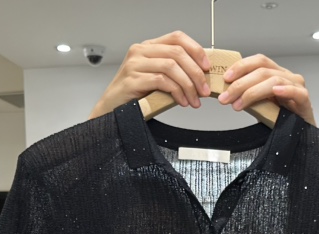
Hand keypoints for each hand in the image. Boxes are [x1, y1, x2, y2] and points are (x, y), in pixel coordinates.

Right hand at [89, 31, 210, 118]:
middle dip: (196, 73)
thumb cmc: (135, 95)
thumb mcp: (156, 79)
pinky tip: (181, 101)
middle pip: (177, 53)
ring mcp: (135, 64)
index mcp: (148, 47)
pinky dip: (176, 92)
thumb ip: (173, 72)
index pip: (177, 38)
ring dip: (188, 85)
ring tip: (194, 99)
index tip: (206, 67)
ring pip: (171, 67)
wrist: (112, 110)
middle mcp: (140, 51)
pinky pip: (161, 81)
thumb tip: (199, 77)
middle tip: (204, 89)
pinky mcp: (132, 79)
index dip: (195, 50)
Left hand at [218, 54, 314, 125]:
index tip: (226, 78)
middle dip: (241, 84)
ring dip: (253, 92)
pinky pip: (297, 93)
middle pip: (263, 71)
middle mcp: (286, 77)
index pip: (258, 62)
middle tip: (226, 97)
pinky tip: (276, 92)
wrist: (300, 133)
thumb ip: (248, 97)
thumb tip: (227, 95)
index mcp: (275, 74)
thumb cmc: (281, 118)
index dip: (241, 67)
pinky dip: (286, 90)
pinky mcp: (304, 101)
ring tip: (239, 104)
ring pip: (275, 81)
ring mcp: (297, 87)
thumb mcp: (260, 105)